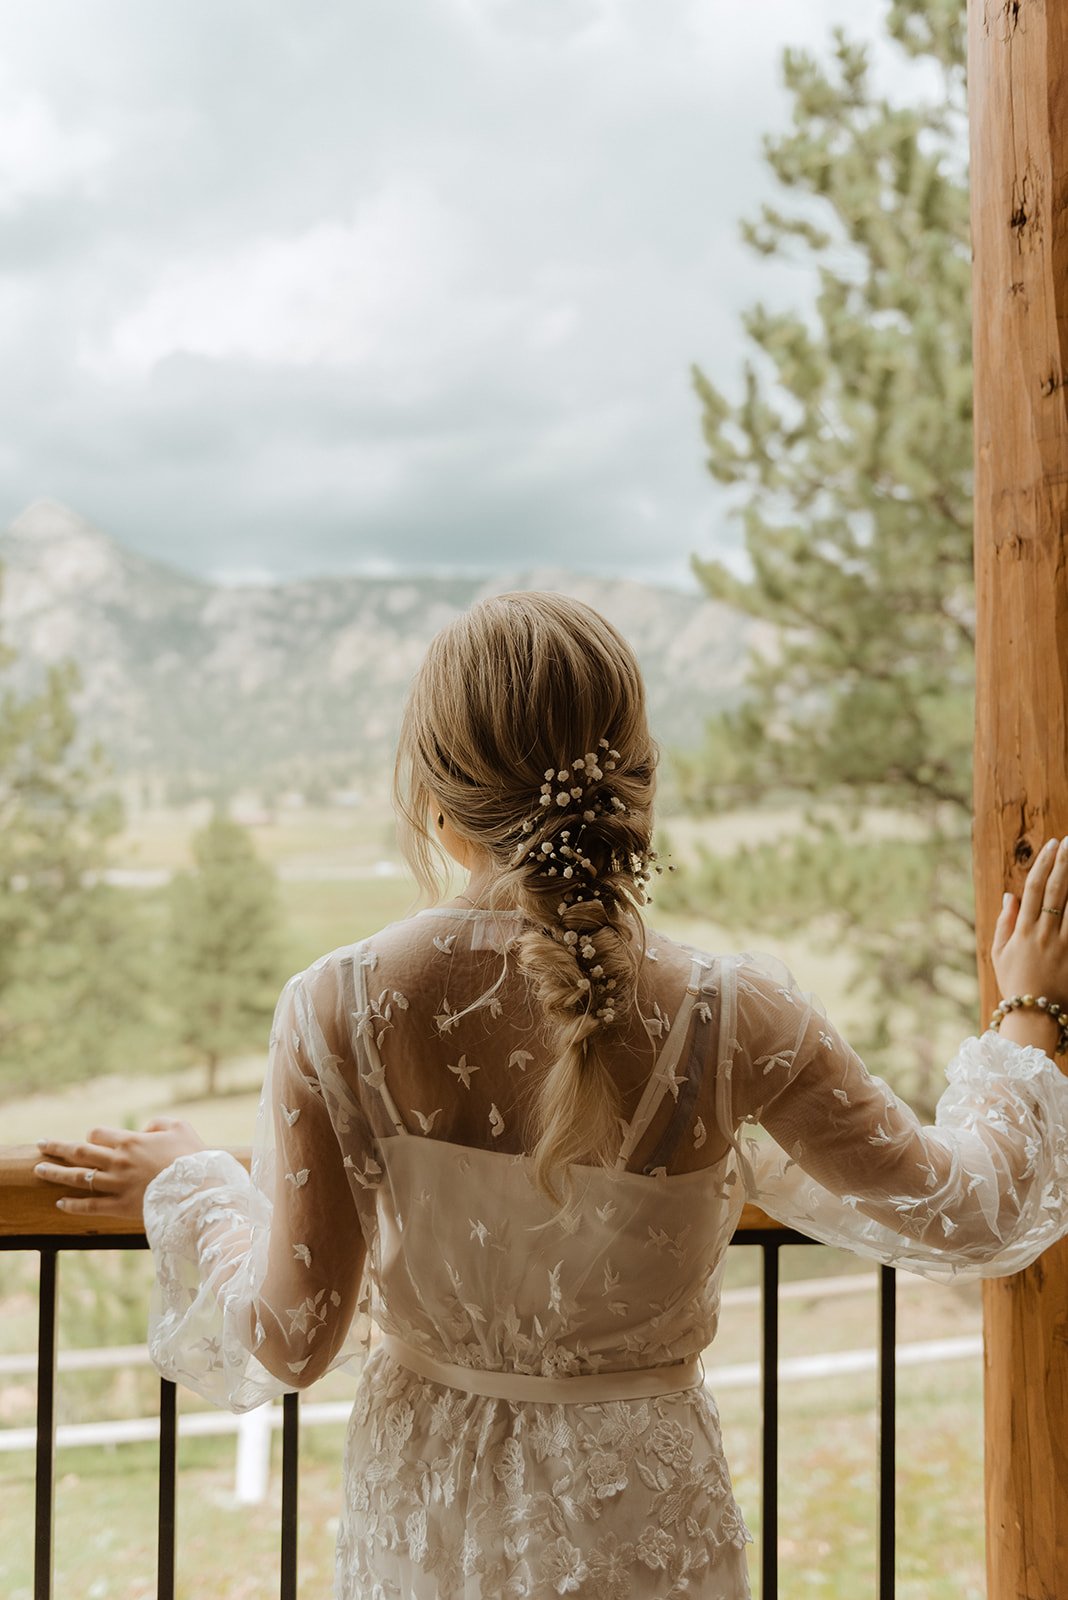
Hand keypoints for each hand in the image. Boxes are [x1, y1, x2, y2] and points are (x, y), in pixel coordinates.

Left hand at [34, 1117, 205, 1219]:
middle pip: (79, 1152)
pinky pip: (90, 1206)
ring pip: (78, 1177)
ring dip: (56, 1173)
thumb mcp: (180, 1128)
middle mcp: (117, 1162)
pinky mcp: (119, 1207)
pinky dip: (73, 1205)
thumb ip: (159, 1122)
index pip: (98, 1133)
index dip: (93, 1134)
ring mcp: (116, 1185)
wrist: (199, 1190)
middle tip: (41, 1144)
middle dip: (57, 1147)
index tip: (92, 1139)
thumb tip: (145, 1128)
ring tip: (38, 1170)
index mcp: (130, 1141)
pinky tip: (60, 1203)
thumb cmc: (192, 1157)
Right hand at [992, 836, 1067, 1005]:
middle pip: (1055, 891)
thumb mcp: (999, 953)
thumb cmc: (1015, 983)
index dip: (1042, 864)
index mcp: (1022, 931)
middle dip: (1063, 864)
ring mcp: (1062, 945)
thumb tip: (1010, 896)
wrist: (1035, 1014)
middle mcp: (1043, 934)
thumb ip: (1005, 923)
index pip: (1033, 888)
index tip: (1050, 845)